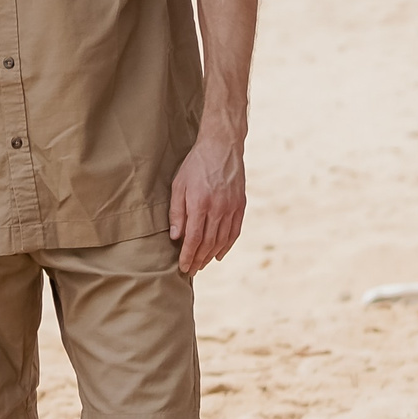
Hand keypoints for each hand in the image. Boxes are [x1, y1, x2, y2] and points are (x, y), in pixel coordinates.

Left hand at [168, 131, 244, 275]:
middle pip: (209, 243)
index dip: (188, 255)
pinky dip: (227, 245)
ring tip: (202, 265)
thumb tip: (176, 237)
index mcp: (200, 203)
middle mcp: (219, 208)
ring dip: (212, 256)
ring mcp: (232, 207)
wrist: (222, 147)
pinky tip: (219, 254)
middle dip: (198, 259)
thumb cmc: (195, 165)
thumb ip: (177, 212)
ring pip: (222, 240)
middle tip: (191, 271)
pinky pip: (235, 231)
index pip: (194, 238)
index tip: (183, 267)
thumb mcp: (178, 185)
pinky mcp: (241, 205)